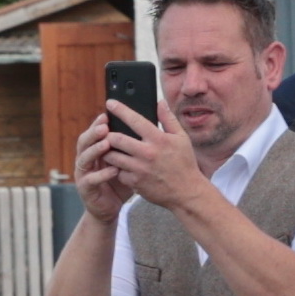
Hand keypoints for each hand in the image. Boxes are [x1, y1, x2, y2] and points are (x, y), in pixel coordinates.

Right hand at [71, 117, 139, 222]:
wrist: (111, 207)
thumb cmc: (121, 181)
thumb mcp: (129, 161)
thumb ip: (133, 145)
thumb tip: (146, 126)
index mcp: (95, 150)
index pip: (95, 133)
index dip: (98, 123)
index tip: (108, 114)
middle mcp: (86, 159)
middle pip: (85, 142)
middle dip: (94, 133)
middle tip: (105, 126)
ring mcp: (84, 173)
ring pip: (84, 158)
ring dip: (95, 150)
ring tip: (107, 144)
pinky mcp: (86, 188)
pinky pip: (91, 180)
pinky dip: (101, 174)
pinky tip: (114, 170)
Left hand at [95, 100, 209, 210]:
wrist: (187, 192)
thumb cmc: (185, 164)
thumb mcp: (182, 139)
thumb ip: (169, 119)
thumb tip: (160, 102)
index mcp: (159, 140)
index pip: (135, 120)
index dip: (120, 110)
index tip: (110, 103)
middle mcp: (148, 153)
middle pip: (115, 139)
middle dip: (107, 135)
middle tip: (107, 134)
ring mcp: (140, 169)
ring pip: (112, 156)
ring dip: (108, 152)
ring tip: (111, 150)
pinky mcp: (135, 182)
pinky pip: (118, 172)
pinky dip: (118, 169)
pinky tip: (123, 167)